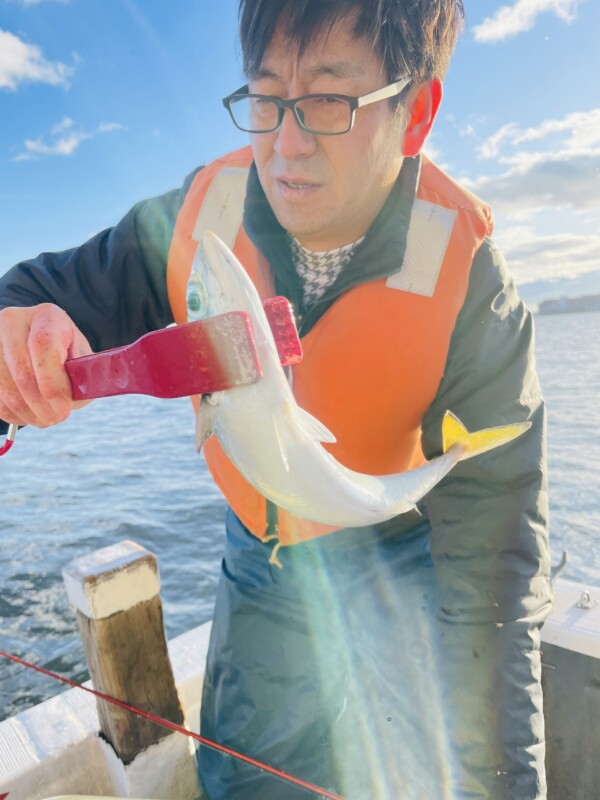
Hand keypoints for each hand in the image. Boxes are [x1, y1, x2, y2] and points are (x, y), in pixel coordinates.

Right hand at [0, 303, 92, 427]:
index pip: (43, 345)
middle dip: (42, 404)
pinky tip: (28, 415)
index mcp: (47, 316)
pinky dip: (12, 414)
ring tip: (45, 419)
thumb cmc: (67, 356)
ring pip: (5, 388)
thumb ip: (80, 378)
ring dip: (28, 413)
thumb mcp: (82, 361)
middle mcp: (14, 321)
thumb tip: (69, 401)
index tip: (65, 407)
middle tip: (58, 418)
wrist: (42, 348)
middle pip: (21, 370)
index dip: (52, 382)